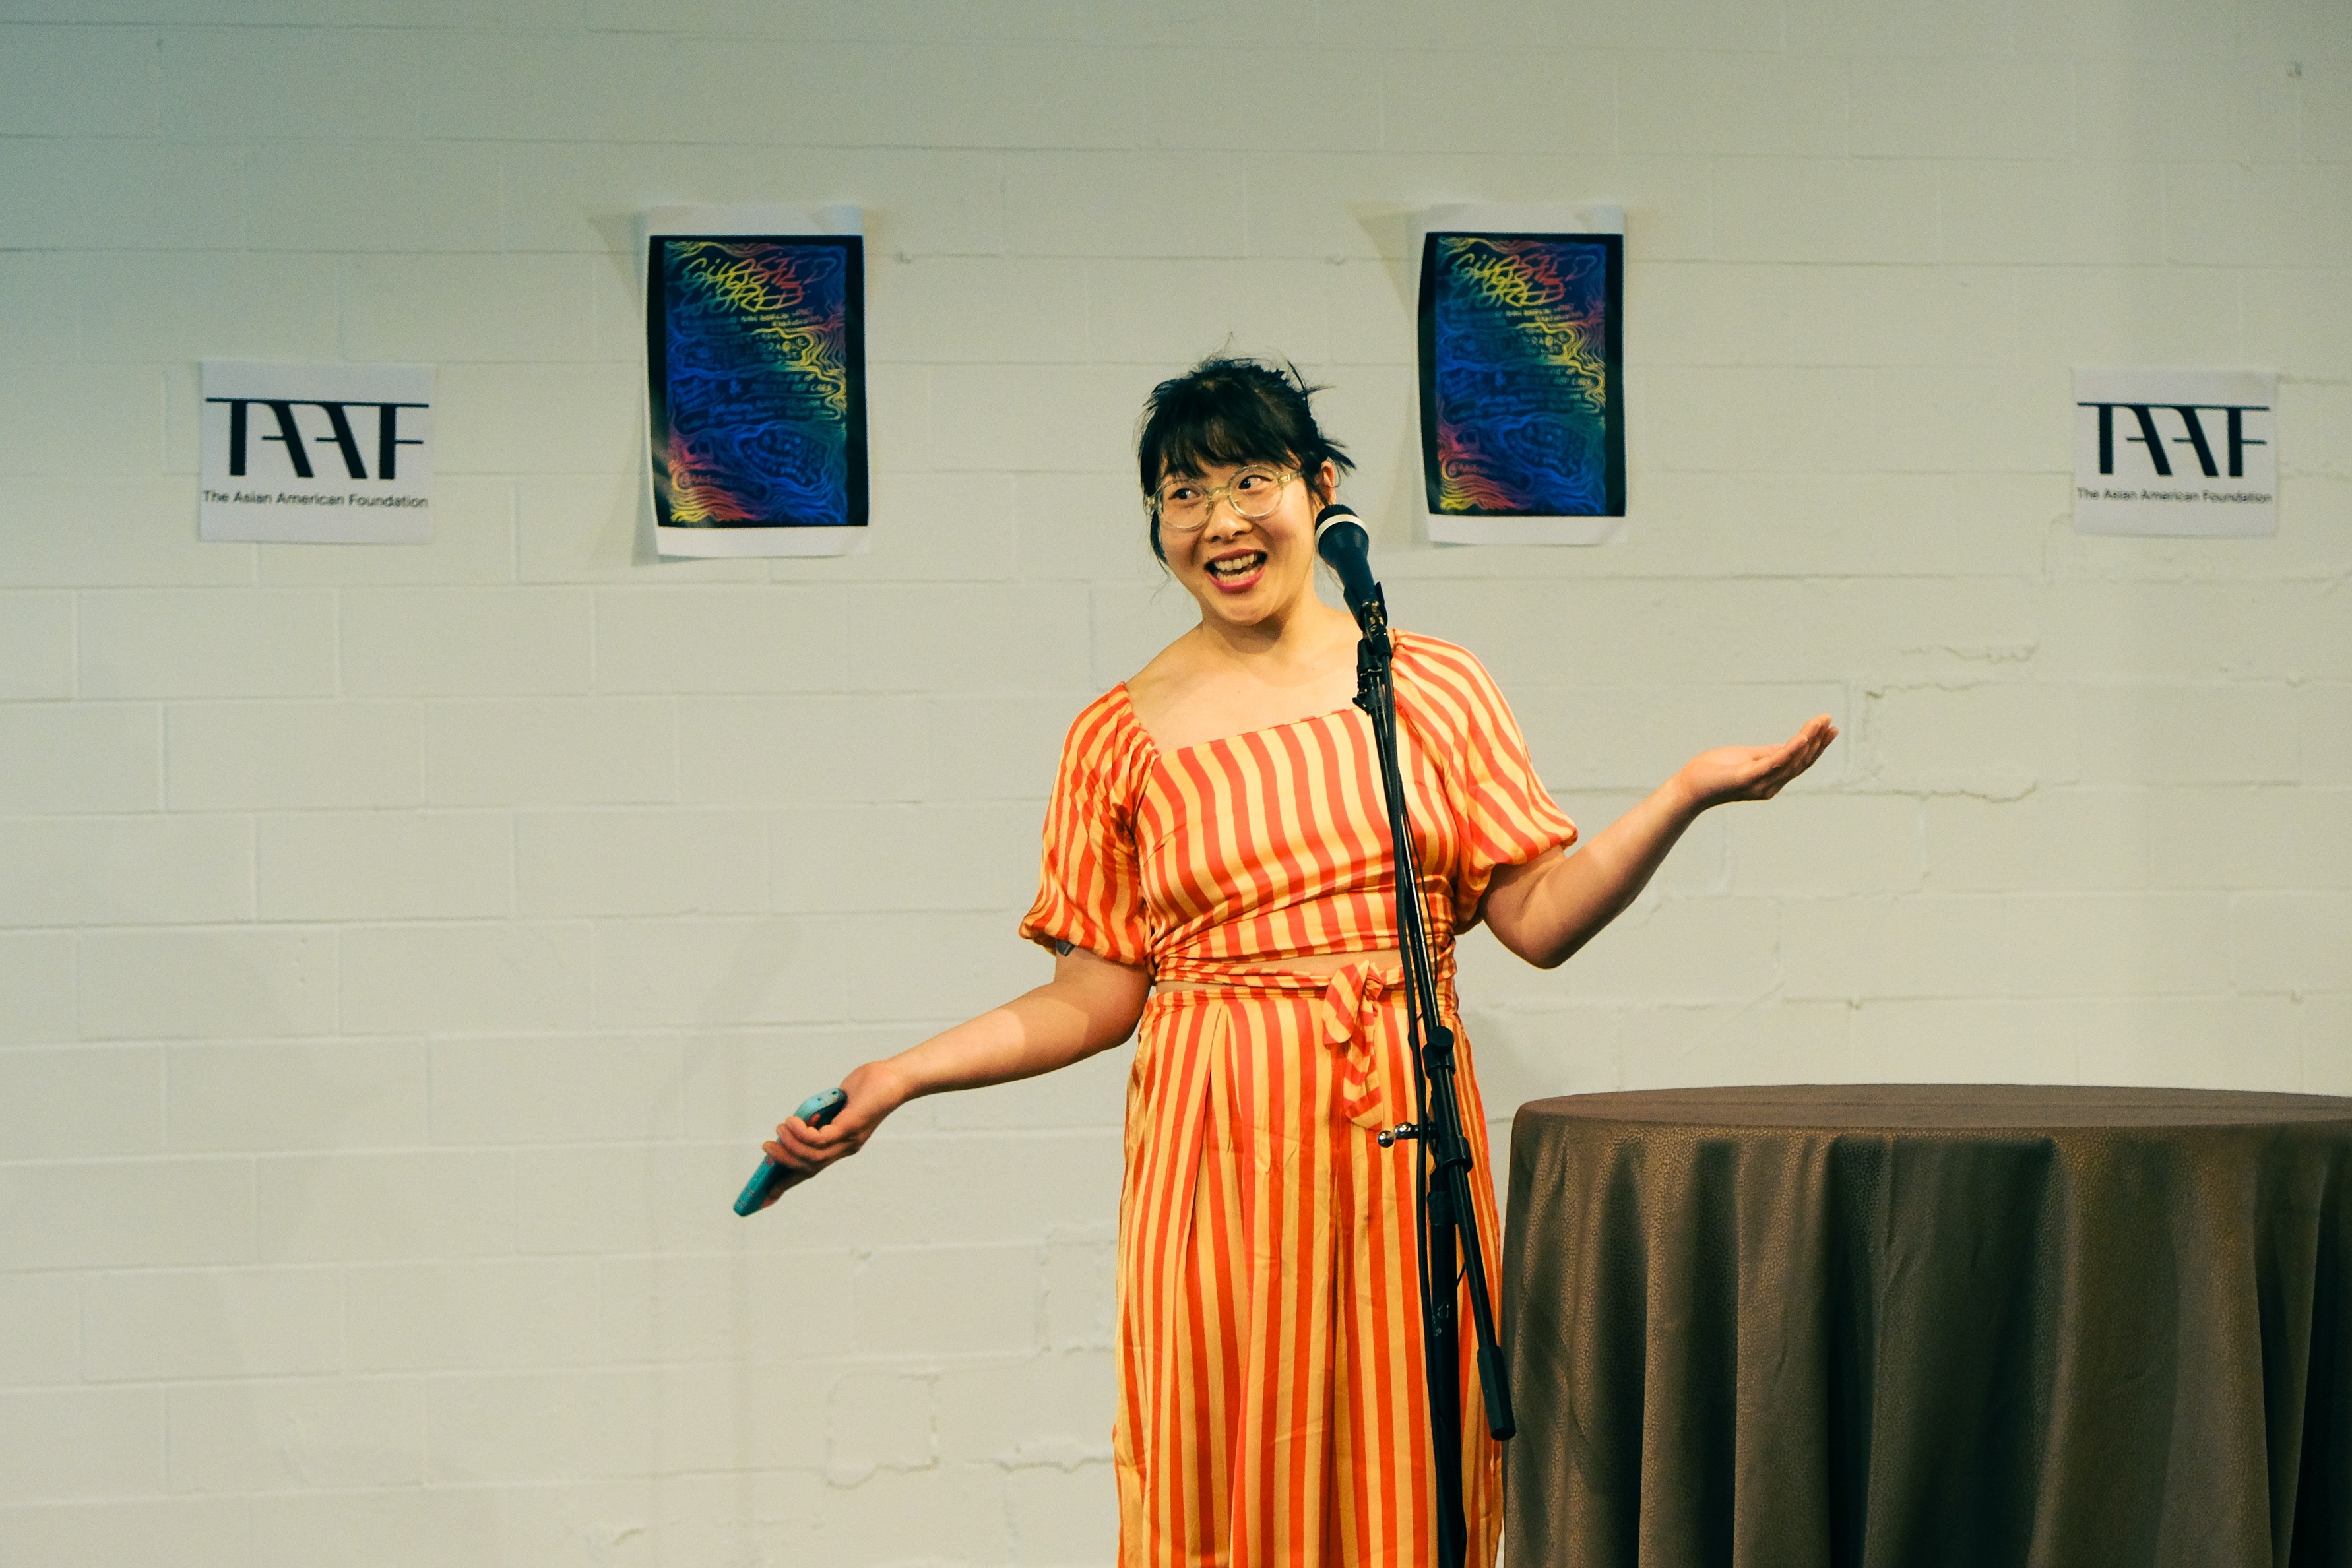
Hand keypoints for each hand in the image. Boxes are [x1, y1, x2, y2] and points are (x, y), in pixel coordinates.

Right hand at [761, 1058, 904, 1176]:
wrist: (894, 1078)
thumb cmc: (865, 1089)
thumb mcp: (835, 1106)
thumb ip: (818, 1118)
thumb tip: (793, 1126)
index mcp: (840, 1147)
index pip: (811, 1171)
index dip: (787, 1184)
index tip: (765, 1197)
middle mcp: (845, 1148)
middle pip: (809, 1168)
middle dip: (783, 1162)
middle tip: (766, 1148)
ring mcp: (848, 1140)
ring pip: (813, 1156)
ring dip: (790, 1146)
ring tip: (778, 1130)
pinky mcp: (851, 1128)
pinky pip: (820, 1140)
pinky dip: (801, 1133)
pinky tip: (793, 1121)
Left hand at [1674, 714, 1836, 811]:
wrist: (1689, 786)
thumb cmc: (1715, 771)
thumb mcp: (1747, 758)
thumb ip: (1769, 753)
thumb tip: (1792, 743)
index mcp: (1771, 779)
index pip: (1800, 761)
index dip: (1817, 745)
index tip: (1829, 727)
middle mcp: (1771, 785)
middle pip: (1802, 761)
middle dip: (1818, 741)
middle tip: (1830, 722)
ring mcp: (1761, 783)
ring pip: (1792, 760)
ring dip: (1809, 739)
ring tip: (1820, 722)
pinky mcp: (1748, 778)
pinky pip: (1775, 763)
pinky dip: (1790, 750)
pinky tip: (1802, 737)